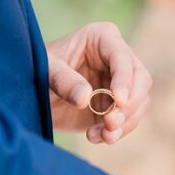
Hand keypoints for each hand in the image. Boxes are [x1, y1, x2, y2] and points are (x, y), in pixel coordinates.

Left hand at [46, 22, 151, 143]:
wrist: (33, 91)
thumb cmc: (37, 69)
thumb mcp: (45, 69)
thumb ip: (63, 81)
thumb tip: (85, 97)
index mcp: (102, 38)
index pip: (122, 57)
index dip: (124, 80)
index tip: (118, 101)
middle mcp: (117, 58)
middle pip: (141, 80)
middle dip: (129, 105)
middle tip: (110, 123)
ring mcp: (119, 83)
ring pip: (139, 103)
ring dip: (125, 123)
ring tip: (103, 136)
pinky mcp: (116, 106)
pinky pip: (128, 120)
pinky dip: (116, 132)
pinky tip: (95, 136)